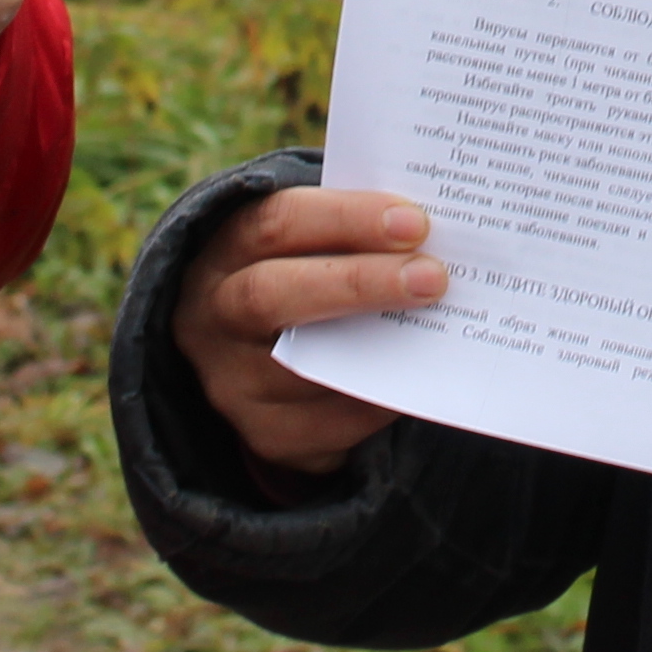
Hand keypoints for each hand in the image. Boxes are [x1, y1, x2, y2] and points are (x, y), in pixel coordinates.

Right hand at [177, 184, 445, 478]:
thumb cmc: (304, 280)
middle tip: (432, 277)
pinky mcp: (265, 433)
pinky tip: (417, 375)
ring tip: (438, 327)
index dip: (345, 218)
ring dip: (377, 347)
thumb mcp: (308, 248)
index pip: (275, 224)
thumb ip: (352, 237)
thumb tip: (430, 235)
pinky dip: (378, 400)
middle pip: (270, 294)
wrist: (258, 361)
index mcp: (225, 250)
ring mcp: (231, 382)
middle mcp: (214, 316)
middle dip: (358, 283)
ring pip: (299, 368)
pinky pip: (327, 423)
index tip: (414, 223)